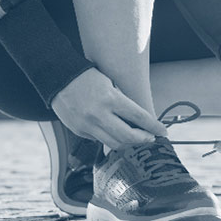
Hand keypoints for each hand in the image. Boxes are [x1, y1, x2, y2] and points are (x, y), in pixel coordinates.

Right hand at [50, 67, 167, 148]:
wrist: (58, 78)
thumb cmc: (87, 77)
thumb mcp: (110, 85)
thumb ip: (122, 104)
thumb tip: (138, 122)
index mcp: (110, 99)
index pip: (139, 117)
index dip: (154, 126)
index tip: (163, 131)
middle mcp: (99, 114)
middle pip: (128, 136)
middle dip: (144, 139)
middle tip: (151, 138)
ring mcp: (87, 125)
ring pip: (114, 143)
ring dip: (129, 143)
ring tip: (137, 138)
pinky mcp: (78, 131)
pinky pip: (99, 140)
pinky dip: (110, 138)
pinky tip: (116, 133)